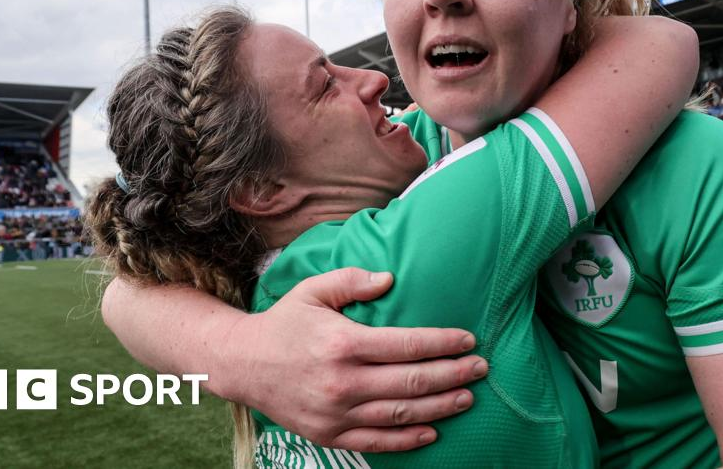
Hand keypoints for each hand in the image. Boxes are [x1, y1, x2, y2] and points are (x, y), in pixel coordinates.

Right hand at [218, 267, 486, 452]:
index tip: (468, 339)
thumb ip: (351, 280)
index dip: (443, 343)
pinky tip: (433, 431)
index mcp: (344, 344)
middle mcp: (343, 382)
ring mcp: (336, 413)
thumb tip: (390, 279)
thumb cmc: (285, 322)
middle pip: (412, 382)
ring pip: (401, 415)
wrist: (242, 364)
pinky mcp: (329, 434)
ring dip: (440, 407)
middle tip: (481, 368)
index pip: (407, 345)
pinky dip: (407, 440)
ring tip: (468, 397)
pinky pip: (376, 442)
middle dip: (453, 374)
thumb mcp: (313, 290)